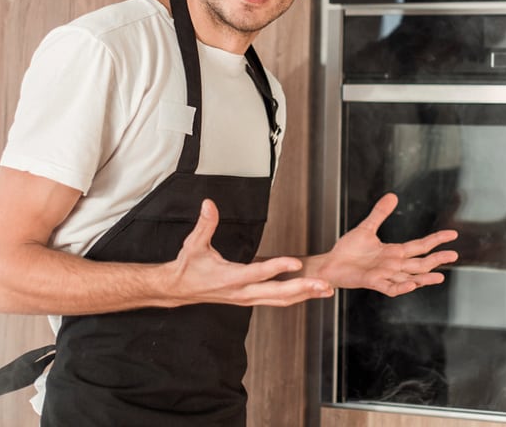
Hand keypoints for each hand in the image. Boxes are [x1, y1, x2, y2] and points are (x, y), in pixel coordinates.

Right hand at [169, 199, 333, 306]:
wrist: (179, 289)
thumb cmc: (188, 267)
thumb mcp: (193, 244)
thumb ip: (205, 224)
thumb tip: (209, 203)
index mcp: (231, 277)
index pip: (259, 273)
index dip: (278, 266)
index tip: (297, 262)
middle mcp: (242, 292)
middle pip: (278, 293)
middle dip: (303, 289)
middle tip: (325, 284)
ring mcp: (247, 298)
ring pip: (281, 300)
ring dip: (305, 295)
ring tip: (327, 290)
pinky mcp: (250, 299)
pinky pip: (276, 300)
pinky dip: (295, 297)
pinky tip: (310, 292)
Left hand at [318, 193, 458, 296]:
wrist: (330, 263)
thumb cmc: (348, 250)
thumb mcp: (366, 228)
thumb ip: (380, 213)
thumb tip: (393, 196)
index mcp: (394, 252)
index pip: (420, 246)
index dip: (436, 240)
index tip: (452, 234)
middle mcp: (393, 265)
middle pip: (420, 263)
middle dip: (437, 259)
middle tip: (454, 255)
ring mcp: (384, 275)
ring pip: (409, 277)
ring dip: (424, 278)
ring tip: (440, 276)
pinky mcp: (372, 282)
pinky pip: (390, 287)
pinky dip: (401, 286)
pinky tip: (412, 284)